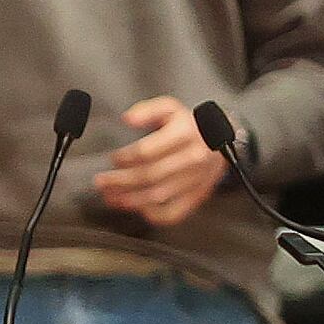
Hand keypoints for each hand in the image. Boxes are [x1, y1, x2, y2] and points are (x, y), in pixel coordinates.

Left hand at [93, 96, 225, 227]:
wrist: (222, 142)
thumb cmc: (189, 126)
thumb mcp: (170, 108)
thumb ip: (147, 110)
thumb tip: (128, 119)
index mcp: (185, 134)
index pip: (147, 151)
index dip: (124, 158)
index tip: (113, 159)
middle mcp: (193, 158)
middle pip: (149, 175)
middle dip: (119, 181)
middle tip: (101, 182)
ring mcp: (196, 180)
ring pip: (157, 196)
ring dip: (128, 200)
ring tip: (109, 197)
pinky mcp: (197, 196)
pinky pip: (172, 213)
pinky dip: (151, 215)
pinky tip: (135, 208)